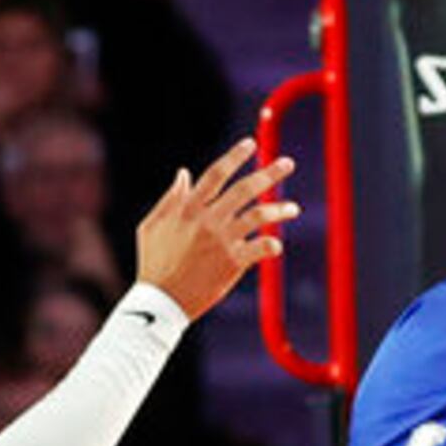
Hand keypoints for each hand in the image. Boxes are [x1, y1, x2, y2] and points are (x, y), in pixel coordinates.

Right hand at [129, 140, 299, 317]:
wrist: (161, 301)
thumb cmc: (153, 262)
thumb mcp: (152, 225)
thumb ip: (170, 198)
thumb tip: (183, 172)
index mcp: (188, 208)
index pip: (215, 174)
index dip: (234, 156)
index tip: (251, 143)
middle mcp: (208, 220)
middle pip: (244, 189)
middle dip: (268, 173)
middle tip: (288, 163)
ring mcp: (222, 241)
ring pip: (258, 216)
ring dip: (279, 209)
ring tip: (294, 208)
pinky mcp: (232, 263)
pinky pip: (260, 248)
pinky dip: (272, 245)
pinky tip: (277, 244)